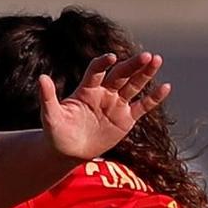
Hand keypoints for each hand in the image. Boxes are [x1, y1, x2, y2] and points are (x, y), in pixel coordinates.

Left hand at [38, 53, 169, 162]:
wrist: (68, 151)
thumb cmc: (57, 132)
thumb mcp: (50, 116)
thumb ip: (48, 97)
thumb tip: (41, 78)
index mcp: (87, 89)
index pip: (97, 71)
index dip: (103, 63)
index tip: (111, 58)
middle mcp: (104, 92)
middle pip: (121, 75)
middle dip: (133, 66)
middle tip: (146, 56)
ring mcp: (116, 104)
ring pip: (134, 86)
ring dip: (146, 74)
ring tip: (157, 60)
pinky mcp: (126, 119)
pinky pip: (142, 106)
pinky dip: (154, 98)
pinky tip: (166, 87)